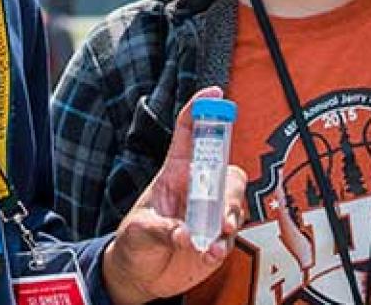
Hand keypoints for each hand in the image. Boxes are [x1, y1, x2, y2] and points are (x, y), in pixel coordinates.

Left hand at [102, 86, 247, 304]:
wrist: (139, 276)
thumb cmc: (134, 243)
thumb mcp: (138, 230)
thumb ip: (160, 229)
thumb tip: (184, 233)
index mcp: (175, 172)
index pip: (189, 133)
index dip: (201, 110)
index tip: (215, 94)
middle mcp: (197, 189)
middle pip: (227, 171)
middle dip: (231, 189)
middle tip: (222, 214)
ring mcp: (209, 214)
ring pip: (236, 203)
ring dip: (231, 219)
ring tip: (215, 237)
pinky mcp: (216, 238)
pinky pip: (231, 236)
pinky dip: (224, 244)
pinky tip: (209, 253)